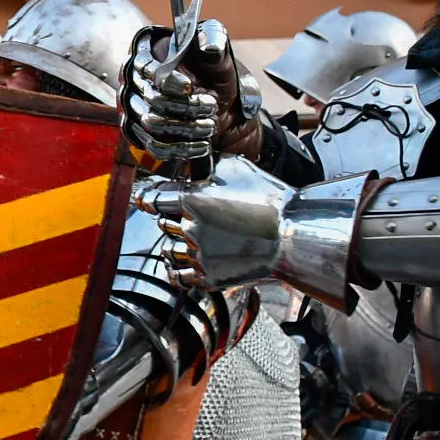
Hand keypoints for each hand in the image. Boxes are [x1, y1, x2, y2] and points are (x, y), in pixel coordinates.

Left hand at [146, 157, 294, 290]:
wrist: (292, 235)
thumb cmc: (269, 199)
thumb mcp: (236, 168)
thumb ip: (208, 165)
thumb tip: (194, 163)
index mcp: (192, 200)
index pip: (153, 199)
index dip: (149, 198)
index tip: (147, 200)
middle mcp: (190, 228)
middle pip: (162, 223)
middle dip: (171, 217)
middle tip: (189, 216)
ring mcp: (199, 255)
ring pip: (169, 249)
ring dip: (175, 243)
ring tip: (191, 238)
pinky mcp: (209, 277)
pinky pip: (178, 276)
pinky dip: (177, 269)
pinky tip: (183, 261)